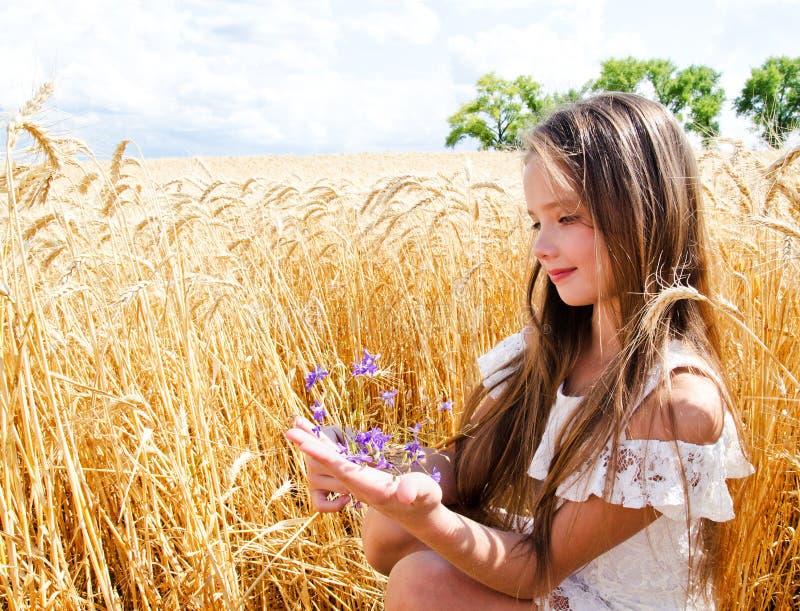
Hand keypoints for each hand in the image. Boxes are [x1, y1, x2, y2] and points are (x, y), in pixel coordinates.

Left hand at [286, 423, 442, 523]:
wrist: (418, 514)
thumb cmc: (423, 501)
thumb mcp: (424, 494)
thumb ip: (415, 491)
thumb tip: (405, 494)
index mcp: (369, 486)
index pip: (341, 469)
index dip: (323, 456)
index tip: (304, 445)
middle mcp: (357, 484)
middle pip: (328, 464)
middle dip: (310, 446)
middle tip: (289, 429)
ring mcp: (355, 480)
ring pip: (329, 460)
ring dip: (314, 443)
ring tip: (296, 426)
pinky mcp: (357, 476)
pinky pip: (336, 460)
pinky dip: (325, 448)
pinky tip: (317, 438)